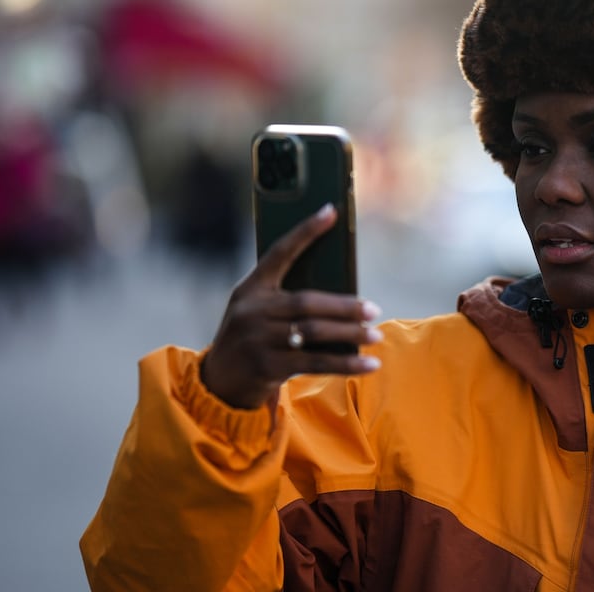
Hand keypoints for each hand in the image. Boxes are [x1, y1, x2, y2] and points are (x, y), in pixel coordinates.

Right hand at [201, 204, 382, 408]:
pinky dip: (346, 363)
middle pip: (307, 302)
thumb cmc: (251, 339)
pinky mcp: (267, 366)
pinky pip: (315, 362)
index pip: (280, 252)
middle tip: (374, 310)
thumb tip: (344, 298)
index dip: (305, 231)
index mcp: (251, 289)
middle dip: (344, 306)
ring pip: (313, 332)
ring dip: (349, 334)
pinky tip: (369, 364)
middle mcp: (252, 310)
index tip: (331, 211)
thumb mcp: (257, 312)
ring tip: (375, 335)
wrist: (218, 382)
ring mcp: (258, 339)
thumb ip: (287, 300)